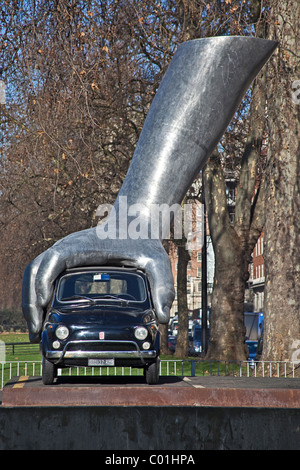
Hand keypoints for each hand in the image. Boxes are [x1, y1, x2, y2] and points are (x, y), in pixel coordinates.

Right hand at [22, 226, 174, 341]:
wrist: (134, 225)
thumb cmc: (142, 242)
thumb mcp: (157, 262)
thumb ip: (162, 286)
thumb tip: (163, 317)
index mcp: (84, 246)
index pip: (54, 259)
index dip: (44, 281)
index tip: (44, 304)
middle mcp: (68, 248)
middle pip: (36, 269)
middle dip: (31, 300)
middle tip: (37, 331)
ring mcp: (64, 254)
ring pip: (34, 273)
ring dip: (29, 300)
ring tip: (35, 331)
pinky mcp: (65, 261)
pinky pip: (41, 275)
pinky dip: (35, 294)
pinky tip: (41, 316)